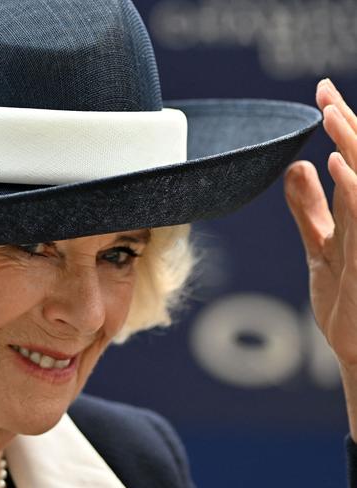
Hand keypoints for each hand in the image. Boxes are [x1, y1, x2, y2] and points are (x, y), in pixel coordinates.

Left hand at [284, 79, 356, 369]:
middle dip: (349, 125)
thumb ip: (308, 207)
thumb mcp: (321, 246)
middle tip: (324, 94)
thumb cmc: (346, 302)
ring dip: (353, 146)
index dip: (343, 125)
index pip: (353, 159)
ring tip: (332, 114)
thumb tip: (297, 164)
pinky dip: (353, 189)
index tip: (321, 93)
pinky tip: (336, 165)